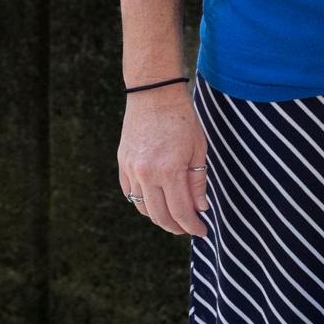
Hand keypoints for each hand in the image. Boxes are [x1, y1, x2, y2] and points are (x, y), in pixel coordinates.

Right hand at [118, 83, 208, 236]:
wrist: (154, 92)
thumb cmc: (181, 118)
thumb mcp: (198, 149)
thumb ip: (197, 182)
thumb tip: (200, 208)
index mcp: (169, 170)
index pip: (181, 212)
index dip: (192, 226)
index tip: (201, 230)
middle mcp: (147, 173)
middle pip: (160, 216)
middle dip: (176, 227)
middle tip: (188, 227)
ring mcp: (132, 168)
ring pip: (143, 208)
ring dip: (159, 217)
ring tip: (173, 215)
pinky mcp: (123, 162)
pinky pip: (130, 193)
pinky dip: (143, 202)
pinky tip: (156, 200)